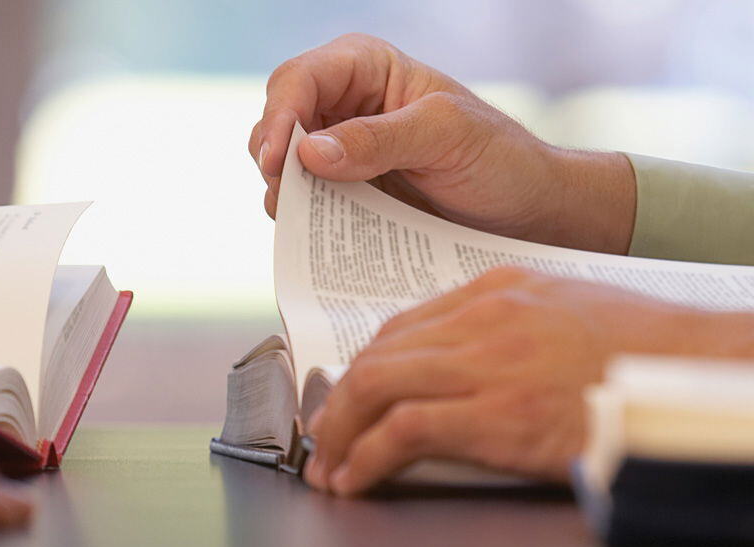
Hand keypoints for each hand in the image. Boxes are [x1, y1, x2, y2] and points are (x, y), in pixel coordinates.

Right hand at [250, 34, 635, 253]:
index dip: (278, 117)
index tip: (274, 162)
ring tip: (300, 216)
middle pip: (277, 118)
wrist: (523, 212)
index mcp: (366, 67)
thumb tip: (310, 153)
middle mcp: (343, 101)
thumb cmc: (498, 159)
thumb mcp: (447, 138)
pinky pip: (301, 198)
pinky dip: (299, 215)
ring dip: (281, 189)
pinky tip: (316, 230)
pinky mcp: (341, 190)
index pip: (299, 79)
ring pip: (280, 161)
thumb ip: (380, 139)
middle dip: (272, 157)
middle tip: (285, 197)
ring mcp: (338, 148)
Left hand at [303, 267, 753, 495]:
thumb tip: (460, 357)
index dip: (364, 365)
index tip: (348, 394)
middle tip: (322, 436)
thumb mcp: (566, 306)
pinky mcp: (498, 415)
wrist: (690, 367)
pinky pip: (405, 431)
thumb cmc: (641, 345)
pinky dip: (366, 457)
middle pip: (379, 355)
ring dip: (339, 432)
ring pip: (376, 385)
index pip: (402, 325)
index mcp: (497, 287)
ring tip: (328, 464)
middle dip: (337, 401)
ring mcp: (488, 364)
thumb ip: (507, 322)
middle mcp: (482, 318)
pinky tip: (354, 478)